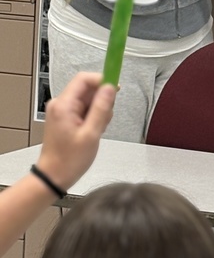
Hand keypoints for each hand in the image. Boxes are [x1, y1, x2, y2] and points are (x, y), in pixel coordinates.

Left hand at [36, 73, 115, 191]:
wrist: (52, 178)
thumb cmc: (70, 160)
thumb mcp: (91, 134)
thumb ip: (101, 108)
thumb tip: (111, 87)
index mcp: (64, 105)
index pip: (84, 79)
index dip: (102, 80)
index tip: (116, 91)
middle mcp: (60, 104)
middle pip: (87, 89)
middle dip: (101, 100)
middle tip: (105, 119)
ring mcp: (61, 111)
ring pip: (87, 99)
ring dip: (97, 110)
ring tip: (97, 129)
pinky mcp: (64, 118)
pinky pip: (83, 108)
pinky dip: (92, 116)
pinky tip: (92, 131)